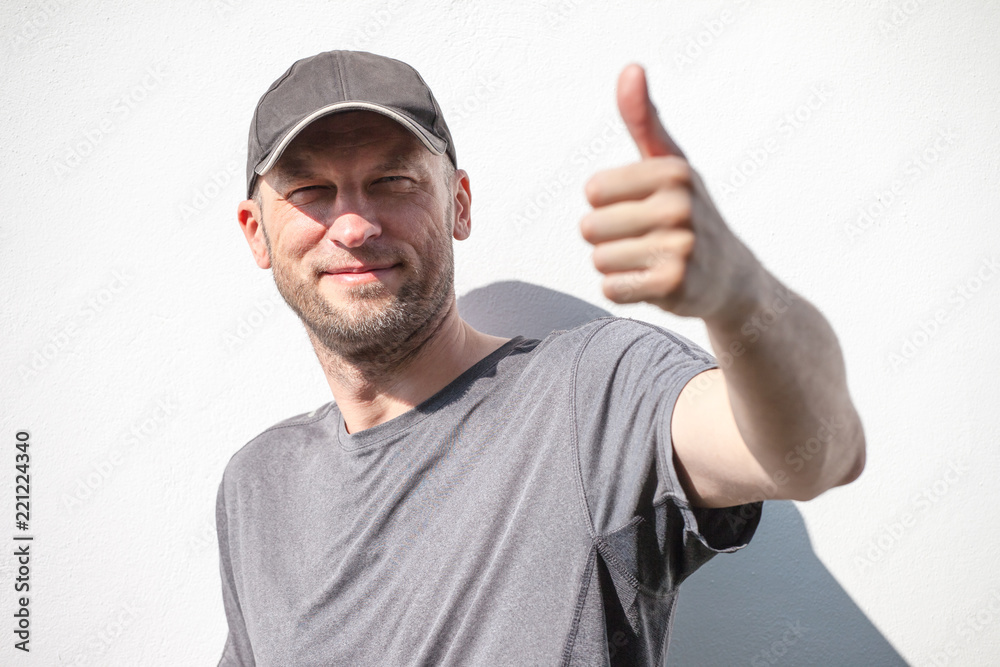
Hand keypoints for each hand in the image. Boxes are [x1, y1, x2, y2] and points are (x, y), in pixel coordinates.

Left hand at [580, 64, 761, 322]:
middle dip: (609, 238)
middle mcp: (679, 206)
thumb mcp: (669, 163)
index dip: (607, 204)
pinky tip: (651, 281)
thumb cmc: (687, 212)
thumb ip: (643, 120)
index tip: (640, 207)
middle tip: (646, 239)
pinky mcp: (673, 285)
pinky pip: (611, 288)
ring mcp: (680, 247)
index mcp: (673, 171)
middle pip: (590, 227)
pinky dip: (623, 289)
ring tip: (650, 259)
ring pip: (599, 259)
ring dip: (616, 264)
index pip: (592, 191)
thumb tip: (631, 68)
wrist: (730, 277)